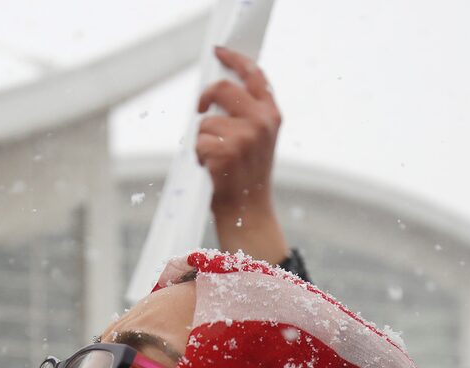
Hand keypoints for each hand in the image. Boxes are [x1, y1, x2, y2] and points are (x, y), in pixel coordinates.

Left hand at [197, 46, 287, 261]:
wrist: (248, 212)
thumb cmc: (247, 176)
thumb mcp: (258, 139)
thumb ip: (246, 113)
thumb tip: (216, 91)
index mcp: (271, 114)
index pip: (254, 74)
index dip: (234, 59)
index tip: (219, 53)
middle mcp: (262, 121)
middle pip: (222, 88)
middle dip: (205, 99)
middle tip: (200, 109)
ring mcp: (245, 136)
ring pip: (205, 122)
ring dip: (202, 141)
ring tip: (215, 159)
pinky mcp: (226, 151)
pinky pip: (198, 142)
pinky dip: (198, 157)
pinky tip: (211, 170)